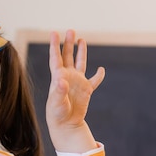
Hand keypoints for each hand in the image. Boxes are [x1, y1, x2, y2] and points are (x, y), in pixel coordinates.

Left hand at [45, 30, 103, 151]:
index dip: (54, 45)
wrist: (66, 125)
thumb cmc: (57, 114)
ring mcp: (77, 82)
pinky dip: (99, 75)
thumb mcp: (56, 102)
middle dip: (69, 43)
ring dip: (81, 51)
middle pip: (68, 56)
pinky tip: (101, 69)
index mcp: (58, 77)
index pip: (56, 58)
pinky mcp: (86, 90)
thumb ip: (59, 90)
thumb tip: (61, 78)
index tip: (54, 32)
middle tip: (70, 30)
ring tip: (81, 39)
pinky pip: (94, 81)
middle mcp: (67, 77)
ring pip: (80, 63)